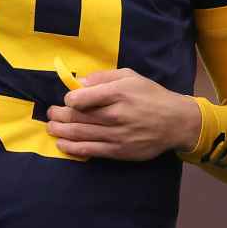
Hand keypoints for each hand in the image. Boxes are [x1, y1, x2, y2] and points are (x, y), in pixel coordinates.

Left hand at [46, 68, 201, 160]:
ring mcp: (116, 135)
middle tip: (51, 113)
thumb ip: (103, 77)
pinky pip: (90, 150)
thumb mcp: (131, 76)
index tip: (67, 99)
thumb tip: (79, 83)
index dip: (69, 99)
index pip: (81, 98)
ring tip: (51, 127)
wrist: (175, 122)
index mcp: (118, 93)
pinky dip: (72, 148)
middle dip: (58, 115)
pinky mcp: (119, 151)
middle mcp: (115, 114)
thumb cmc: (151, 95)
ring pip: (79, 134)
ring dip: (60, 131)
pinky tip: (62, 144)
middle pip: (77, 117)